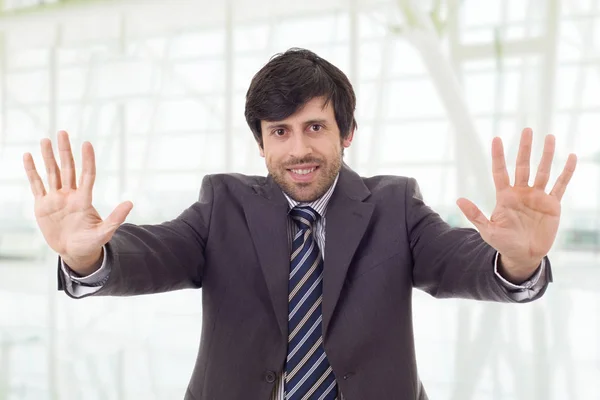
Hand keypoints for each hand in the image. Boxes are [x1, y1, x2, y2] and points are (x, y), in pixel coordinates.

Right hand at [23, 130, 132, 274]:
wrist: (74, 252)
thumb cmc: (91, 243)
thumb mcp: (104, 232)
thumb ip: (115, 218)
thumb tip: (130, 203)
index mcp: (84, 200)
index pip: (87, 175)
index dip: (87, 160)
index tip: (87, 144)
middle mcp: (70, 195)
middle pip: (67, 169)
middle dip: (65, 151)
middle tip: (63, 132)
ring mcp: (56, 199)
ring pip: (51, 173)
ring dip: (48, 157)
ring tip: (45, 140)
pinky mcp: (43, 205)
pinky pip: (36, 185)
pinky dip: (32, 171)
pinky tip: (29, 156)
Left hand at [456, 128, 576, 282]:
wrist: (523, 255)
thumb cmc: (503, 242)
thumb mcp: (487, 229)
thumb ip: (475, 214)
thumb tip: (459, 199)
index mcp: (504, 196)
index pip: (500, 171)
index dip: (498, 156)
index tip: (496, 139)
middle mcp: (521, 192)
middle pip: (523, 165)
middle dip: (524, 148)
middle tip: (527, 130)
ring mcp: (537, 197)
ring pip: (543, 171)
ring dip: (547, 155)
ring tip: (550, 137)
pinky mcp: (552, 205)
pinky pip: (560, 185)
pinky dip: (566, 172)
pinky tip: (571, 158)